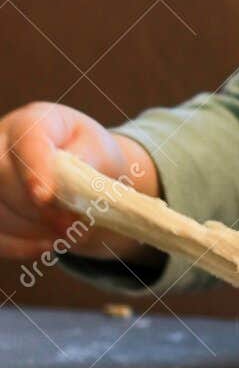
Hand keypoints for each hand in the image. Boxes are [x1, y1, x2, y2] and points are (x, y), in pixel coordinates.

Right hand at [0, 102, 158, 262]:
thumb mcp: (100, 153)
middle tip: (71, 225)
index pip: (26, 141)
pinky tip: (47, 245)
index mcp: (33, 121)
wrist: (83, 170)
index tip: (44, 197)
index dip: (32, 169)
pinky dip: (19, 245)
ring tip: (66, 232)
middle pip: (1, 177)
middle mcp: (0, 143)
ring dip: (31, 229)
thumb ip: (86, 163)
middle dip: (36, 208)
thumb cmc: (91, 156)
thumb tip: (66, 183)